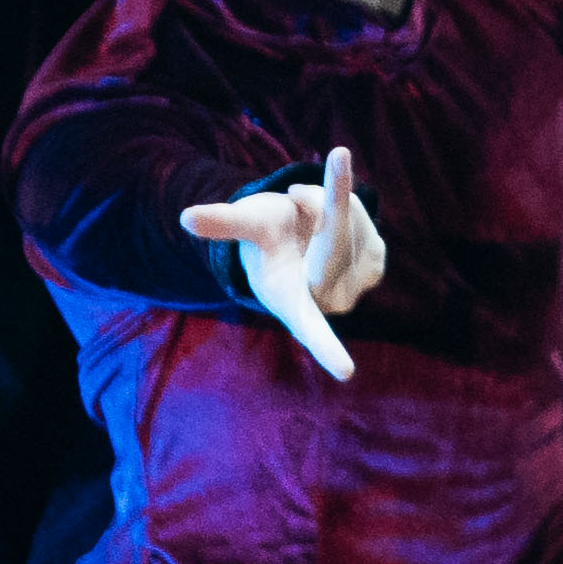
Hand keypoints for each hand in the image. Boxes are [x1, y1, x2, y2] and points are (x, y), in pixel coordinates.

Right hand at [180, 143, 385, 383]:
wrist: (289, 231)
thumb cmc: (262, 236)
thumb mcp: (243, 226)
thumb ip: (222, 224)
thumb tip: (186, 218)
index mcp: (293, 304)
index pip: (311, 331)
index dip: (327, 351)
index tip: (346, 373)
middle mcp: (328, 301)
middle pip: (332, 235)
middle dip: (314, 201)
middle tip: (293, 189)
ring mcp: (358, 284)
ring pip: (349, 219)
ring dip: (324, 200)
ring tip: (300, 208)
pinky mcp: (376, 263)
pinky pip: (362, 215)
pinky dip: (343, 202)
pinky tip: (328, 213)